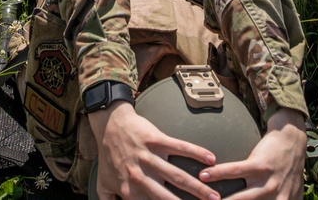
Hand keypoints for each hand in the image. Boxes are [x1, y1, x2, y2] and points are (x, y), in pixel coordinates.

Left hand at [89, 102, 218, 199]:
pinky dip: (195, 152)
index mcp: (128, 190)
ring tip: (214, 196)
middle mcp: (139, 176)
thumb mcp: (103, 185)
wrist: (109, 126)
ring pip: (177, 175)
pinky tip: (211, 159)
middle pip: (167, 196)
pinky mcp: (156, 139)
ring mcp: (148, 157)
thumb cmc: (108, 157)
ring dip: (197, 187)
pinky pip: (178, 147)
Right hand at [199, 108, 305, 199]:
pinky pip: (235, 171)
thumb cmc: (289, 168)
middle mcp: (277, 199)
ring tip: (203, 199)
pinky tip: (204, 176)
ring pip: (239, 198)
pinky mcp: (260, 165)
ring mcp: (268, 183)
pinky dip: (218, 173)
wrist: (292, 141)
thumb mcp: (292, 193)